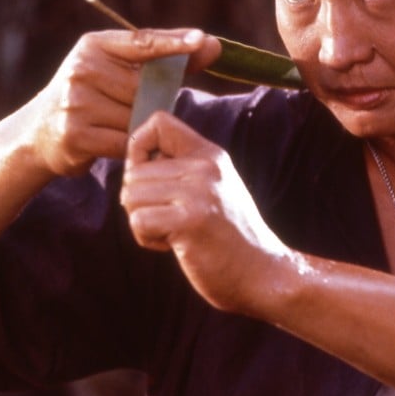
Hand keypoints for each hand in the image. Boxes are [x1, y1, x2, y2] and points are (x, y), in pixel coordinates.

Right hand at [22, 28, 219, 177]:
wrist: (38, 133)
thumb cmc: (90, 95)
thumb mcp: (115, 69)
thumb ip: (162, 60)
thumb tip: (211, 45)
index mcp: (93, 46)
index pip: (141, 42)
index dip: (173, 43)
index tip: (201, 41)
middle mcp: (82, 70)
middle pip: (144, 87)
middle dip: (151, 100)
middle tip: (133, 107)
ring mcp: (77, 103)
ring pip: (136, 117)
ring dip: (138, 126)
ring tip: (114, 125)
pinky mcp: (76, 134)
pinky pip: (125, 142)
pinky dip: (129, 146)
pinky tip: (113, 142)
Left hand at [121, 112, 300, 313]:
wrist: (263, 273)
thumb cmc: (231, 237)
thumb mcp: (214, 188)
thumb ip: (183, 169)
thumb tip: (134, 162)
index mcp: (210, 154)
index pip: (158, 122)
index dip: (139, 149)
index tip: (150, 179)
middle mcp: (205, 167)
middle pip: (134, 171)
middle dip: (140, 202)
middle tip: (170, 220)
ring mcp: (198, 192)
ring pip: (131, 196)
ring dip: (143, 222)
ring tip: (174, 232)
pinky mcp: (190, 220)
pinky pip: (138, 221)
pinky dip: (147, 239)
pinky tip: (174, 245)